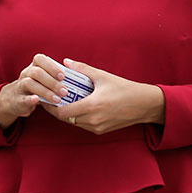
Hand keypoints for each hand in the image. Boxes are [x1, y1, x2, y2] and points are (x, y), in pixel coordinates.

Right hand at [0, 53, 68, 128]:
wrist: (15, 99)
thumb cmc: (37, 87)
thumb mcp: (44, 79)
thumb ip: (56, 76)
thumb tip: (77, 75)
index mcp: (34, 67)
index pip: (40, 59)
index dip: (52, 67)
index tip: (63, 76)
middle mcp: (26, 74)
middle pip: (37, 72)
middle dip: (52, 82)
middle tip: (65, 92)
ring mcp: (20, 86)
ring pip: (29, 83)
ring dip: (45, 91)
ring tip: (57, 100)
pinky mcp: (18, 100)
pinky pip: (23, 98)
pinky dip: (30, 99)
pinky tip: (38, 100)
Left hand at [44, 58, 165, 133]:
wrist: (145, 105)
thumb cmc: (124, 89)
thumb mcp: (102, 76)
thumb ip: (82, 69)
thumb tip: (66, 61)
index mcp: (91, 106)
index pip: (62, 112)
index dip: (51, 106)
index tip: (46, 97)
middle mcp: (93, 120)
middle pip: (65, 118)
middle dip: (57, 109)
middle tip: (52, 98)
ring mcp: (98, 127)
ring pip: (74, 122)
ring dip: (68, 113)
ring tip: (64, 100)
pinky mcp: (102, 131)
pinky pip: (83, 125)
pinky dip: (78, 117)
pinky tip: (78, 106)